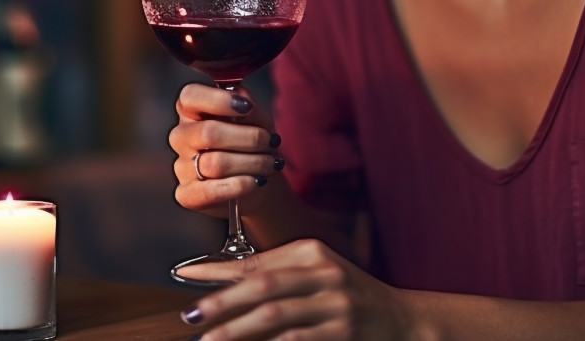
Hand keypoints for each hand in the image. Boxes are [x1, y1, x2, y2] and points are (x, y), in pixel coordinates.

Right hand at [170, 83, 286, 216]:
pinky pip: (210, 191)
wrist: (256, 181)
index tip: (246, 108)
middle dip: (248, 137)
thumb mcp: (257, 119)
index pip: (190, 96)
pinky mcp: (186, 194)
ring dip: (252, 163)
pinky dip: (240, 185)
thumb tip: (240, 97)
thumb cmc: (252, 144)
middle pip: (208, 133)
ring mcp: (181, 166)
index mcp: (191, 110)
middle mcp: (181, 136)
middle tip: (271, 142)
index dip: (219, 100)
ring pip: (215, 163)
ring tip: (271, 164)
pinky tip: (256, 181)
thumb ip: (247, 104)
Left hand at [177, 239, 412, 339]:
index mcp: (312, 251)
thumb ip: (274, 274)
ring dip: (236, 331)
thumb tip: (219, 282)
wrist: (402, 321)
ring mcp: (335, 305)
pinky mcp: (341, 334)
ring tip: (208, 340)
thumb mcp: (315, 274)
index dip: (216, 269)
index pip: (255, 261)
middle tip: (191, 314)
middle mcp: (324, 273)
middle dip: (222, 301)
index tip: (182, 274)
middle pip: (262, 287)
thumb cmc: (347, 296)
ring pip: (274, 318)